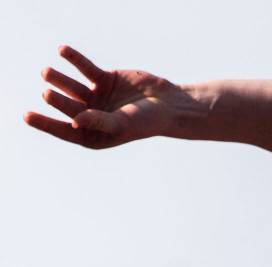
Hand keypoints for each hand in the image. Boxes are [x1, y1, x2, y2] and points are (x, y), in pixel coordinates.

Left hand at [24, 45, 198, 148]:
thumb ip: (98, 122)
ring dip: (58, 79)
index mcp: (94, 134)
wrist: (169, 104)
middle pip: (68, 106)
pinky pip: (85, 68)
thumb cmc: (148, 121)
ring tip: (46, 72)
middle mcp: (92, 116)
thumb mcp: (122, 124)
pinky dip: (74, 59)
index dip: (45, 123)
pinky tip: (63, 50)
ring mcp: (97, 97)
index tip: (27, 115)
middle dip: (57, 101)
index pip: (65, 129)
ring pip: (71, 86)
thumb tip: (74, 120)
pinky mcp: (104, 79)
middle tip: (46, 94)